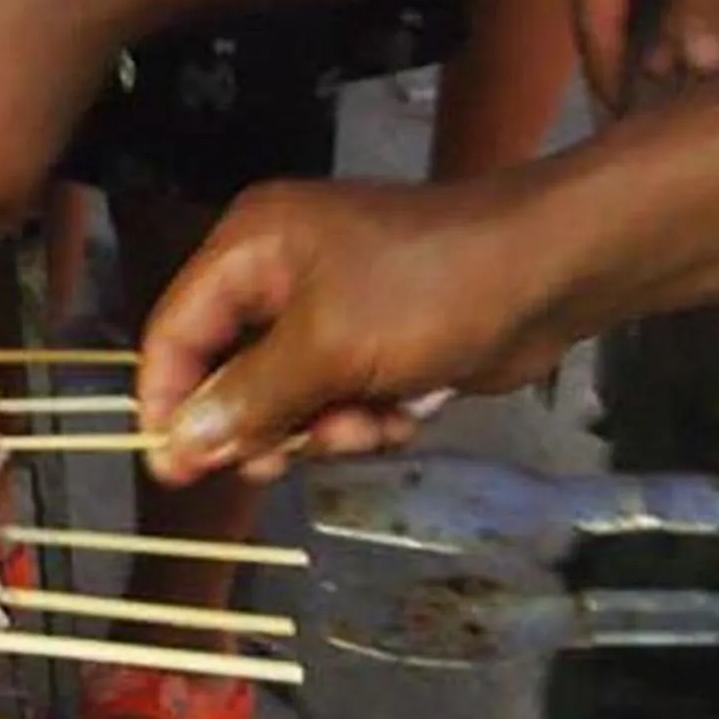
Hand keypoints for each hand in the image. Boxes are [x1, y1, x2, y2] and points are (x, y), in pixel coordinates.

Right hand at [138, 178, 570, 486]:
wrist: (551, 274)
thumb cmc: (429, 293)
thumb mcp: (327, 351)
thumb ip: (248, 401)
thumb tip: (175, 447)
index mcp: (249, 249)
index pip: (175, 330)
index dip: (168, 401)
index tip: (173, 470)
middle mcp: (277, 272)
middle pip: (229, 370)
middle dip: (265, 421)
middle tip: (282, 462)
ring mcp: (328, 306)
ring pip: (289, 397)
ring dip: (326, 426)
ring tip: (368, 425)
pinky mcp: (374, 338)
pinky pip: (339, 397)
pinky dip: (366, 417)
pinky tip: (405, 413)